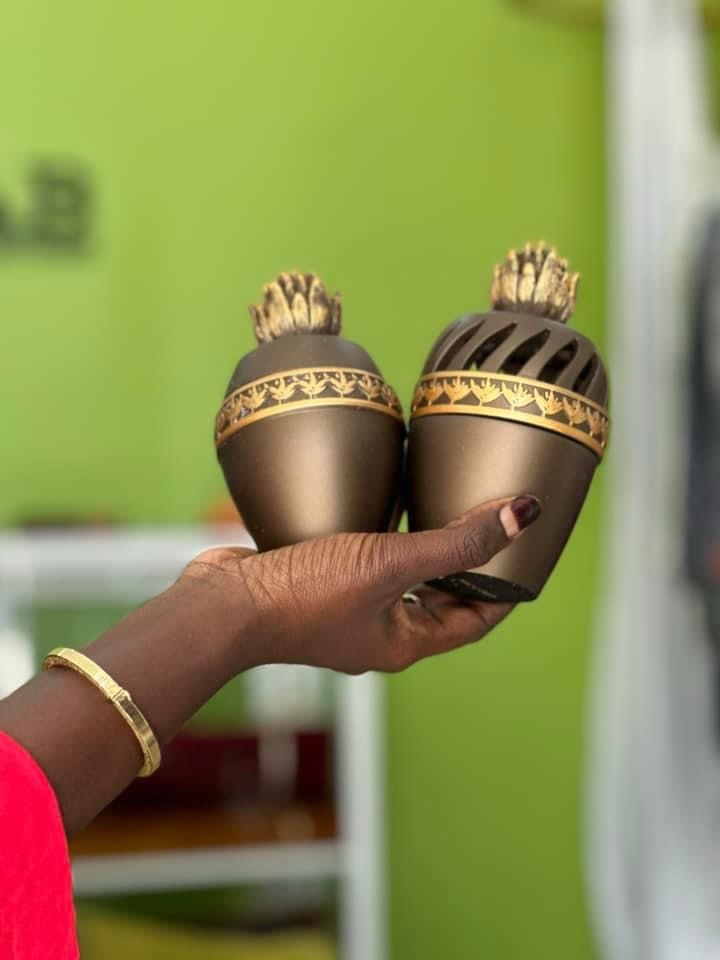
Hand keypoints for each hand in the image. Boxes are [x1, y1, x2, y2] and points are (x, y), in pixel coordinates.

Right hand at [184, 495, 540, 674]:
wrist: (224, 604)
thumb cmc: (305, 594)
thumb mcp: (390, 563)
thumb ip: (455, 541)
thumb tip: (522, 516)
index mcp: (405, 642)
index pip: (475, 620)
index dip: (503, 589)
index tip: (523, 554)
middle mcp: (379, 636)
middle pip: (440, 604)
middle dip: (467, 569)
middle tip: (487, 526)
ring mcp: (346, 617)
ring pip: (401, 586)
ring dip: (424, 556)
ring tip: (441, 514)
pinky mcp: (318, 594)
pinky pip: (365, 571)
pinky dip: (382, 547)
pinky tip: (379, 514)